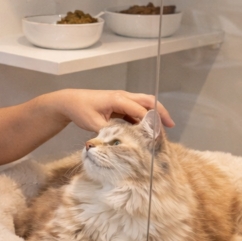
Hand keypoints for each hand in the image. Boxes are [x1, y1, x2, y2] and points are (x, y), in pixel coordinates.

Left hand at [51, 89, 173, 132]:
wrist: (71, 101)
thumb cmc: (81, 109)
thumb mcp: (93, 123)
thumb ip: (108, 133)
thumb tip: (120, 144)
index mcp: (117, 99)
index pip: (139, 111)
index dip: (149, 123)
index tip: (156, 135)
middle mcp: (123, 96)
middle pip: (148, 101)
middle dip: (160, 112)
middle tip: (170, 126)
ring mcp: (123, 99)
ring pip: (144, 103)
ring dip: (154, 114)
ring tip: (162, 130)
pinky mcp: (121, 104)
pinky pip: (137, 109)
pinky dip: (144, 117)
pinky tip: (147, 130)